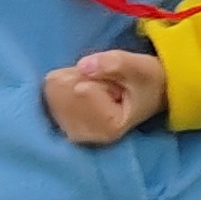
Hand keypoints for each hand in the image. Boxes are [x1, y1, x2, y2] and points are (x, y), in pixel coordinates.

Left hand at [41, 48, 166, 145]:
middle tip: (107, 86)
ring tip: (99, 89)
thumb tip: (82, 65)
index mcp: (106, 128)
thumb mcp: (140, 68)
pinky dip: (65, 85)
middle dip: (83, 77)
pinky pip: (49, 91)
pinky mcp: (61, 125)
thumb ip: (116, 63)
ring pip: (53, 88)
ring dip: (74, 80)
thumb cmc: (147, 81)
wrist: (151, 94)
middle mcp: (84, 136)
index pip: (80, 87)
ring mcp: (69, 132)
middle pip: (62, 87)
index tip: (118, 85)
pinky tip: (84, 94)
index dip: (98, 73)